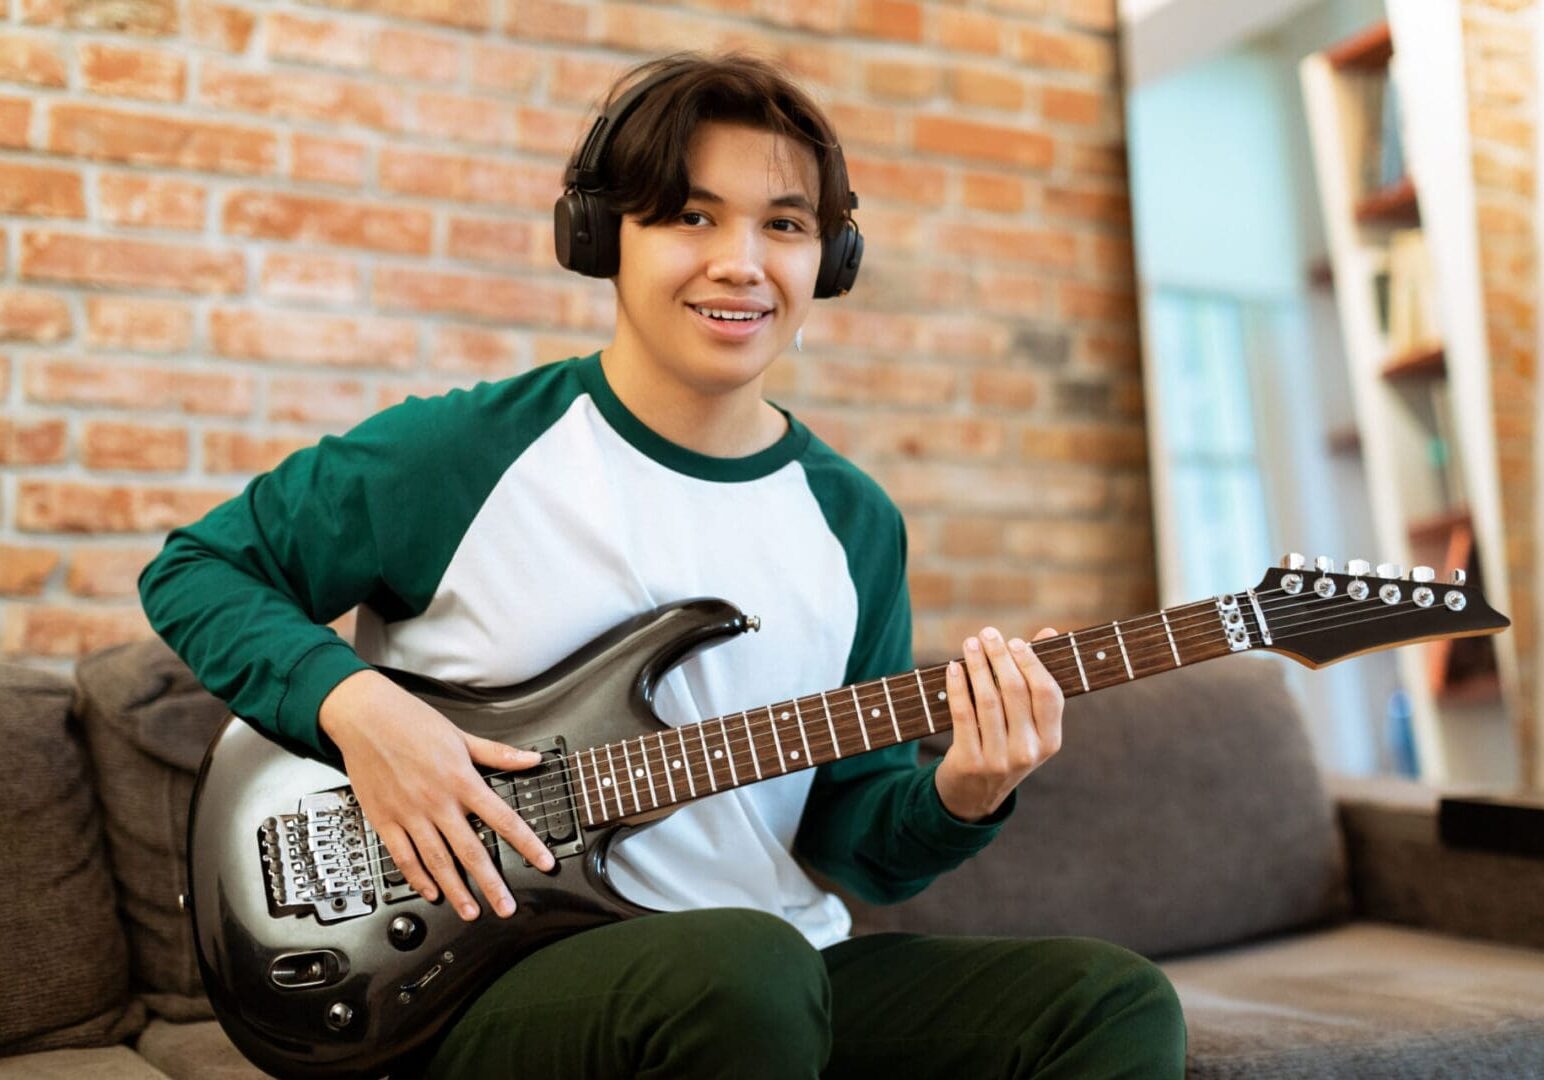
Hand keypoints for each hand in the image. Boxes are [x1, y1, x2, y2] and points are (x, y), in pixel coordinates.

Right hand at [319, 669, 553, 920]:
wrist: (364, 716)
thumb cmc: (411, 722)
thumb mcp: (461, 735)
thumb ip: (498, 754)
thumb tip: (532, 760)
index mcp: (462, 780)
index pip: (504, 819)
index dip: (527, 844)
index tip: (544, 862)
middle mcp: (438, 801)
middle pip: (471, 851)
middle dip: (491, 884)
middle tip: (506, 908)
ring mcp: (410, 814)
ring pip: (437, 861)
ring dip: (455, 891)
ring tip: (470, 911)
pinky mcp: (384, 820)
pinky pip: (403, 857)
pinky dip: (417, 878)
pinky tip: (430, 892)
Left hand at [934, 626, 1063, 821]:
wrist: (973, 795)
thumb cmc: (1004, 746)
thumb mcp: (1028, 724)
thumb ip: (1038, 680)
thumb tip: (1048, 633)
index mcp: (1050, 740)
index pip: (1048, 694)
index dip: (1032, 664)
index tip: (1015, 642)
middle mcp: (1029, 751)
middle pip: (1016, 692)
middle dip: (1000, 657)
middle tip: (987, 634)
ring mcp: (1000, 759)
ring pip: (988, 701)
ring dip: (977, 667)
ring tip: (970, 644)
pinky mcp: (970, 762)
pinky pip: (964, 716)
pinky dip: (958, 688)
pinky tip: (953, 668)